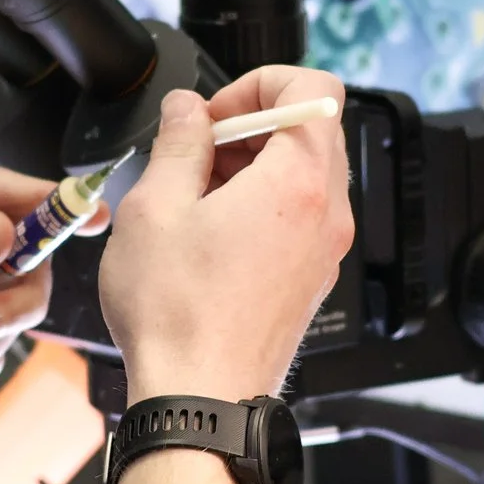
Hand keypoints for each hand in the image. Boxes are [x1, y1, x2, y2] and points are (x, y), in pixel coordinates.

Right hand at [99, 67, 352, 403]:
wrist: (200, 400)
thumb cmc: (177, 316)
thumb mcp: (156, 208)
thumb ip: (177, 142)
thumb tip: (185, 110)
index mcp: (299, 183)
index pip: (314, 88)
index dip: (258, 83)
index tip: (215, 112)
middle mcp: (327, 214)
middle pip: (310, 130)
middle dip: (250, 125)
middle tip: (195, 149)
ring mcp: (324, 250)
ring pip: (303, 175)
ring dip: (252, 166)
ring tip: (193, 192)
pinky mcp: (310, 279)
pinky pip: (298, 217)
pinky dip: (260, 205)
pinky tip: (208, 231)